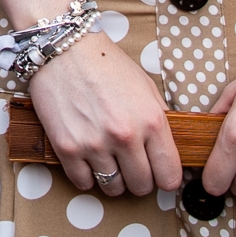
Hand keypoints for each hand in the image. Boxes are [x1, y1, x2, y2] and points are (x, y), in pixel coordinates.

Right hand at [26, 31, 180, 198]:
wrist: (65, 48)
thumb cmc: (106, 64)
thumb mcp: (146, 87)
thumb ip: (158, 121)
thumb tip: (167, 151)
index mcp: (151, 120)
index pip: (170, 176)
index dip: (166, 178)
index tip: (160, 174)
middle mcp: (125, 136)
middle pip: (142, 186)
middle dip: (140, 180)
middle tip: (132, 166)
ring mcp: (94, 144)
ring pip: (113, 188)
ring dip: (114, 179)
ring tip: (109, 161)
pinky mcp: (67, 147)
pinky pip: (83, 183)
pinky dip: (87, 175)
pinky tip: (88, 159)